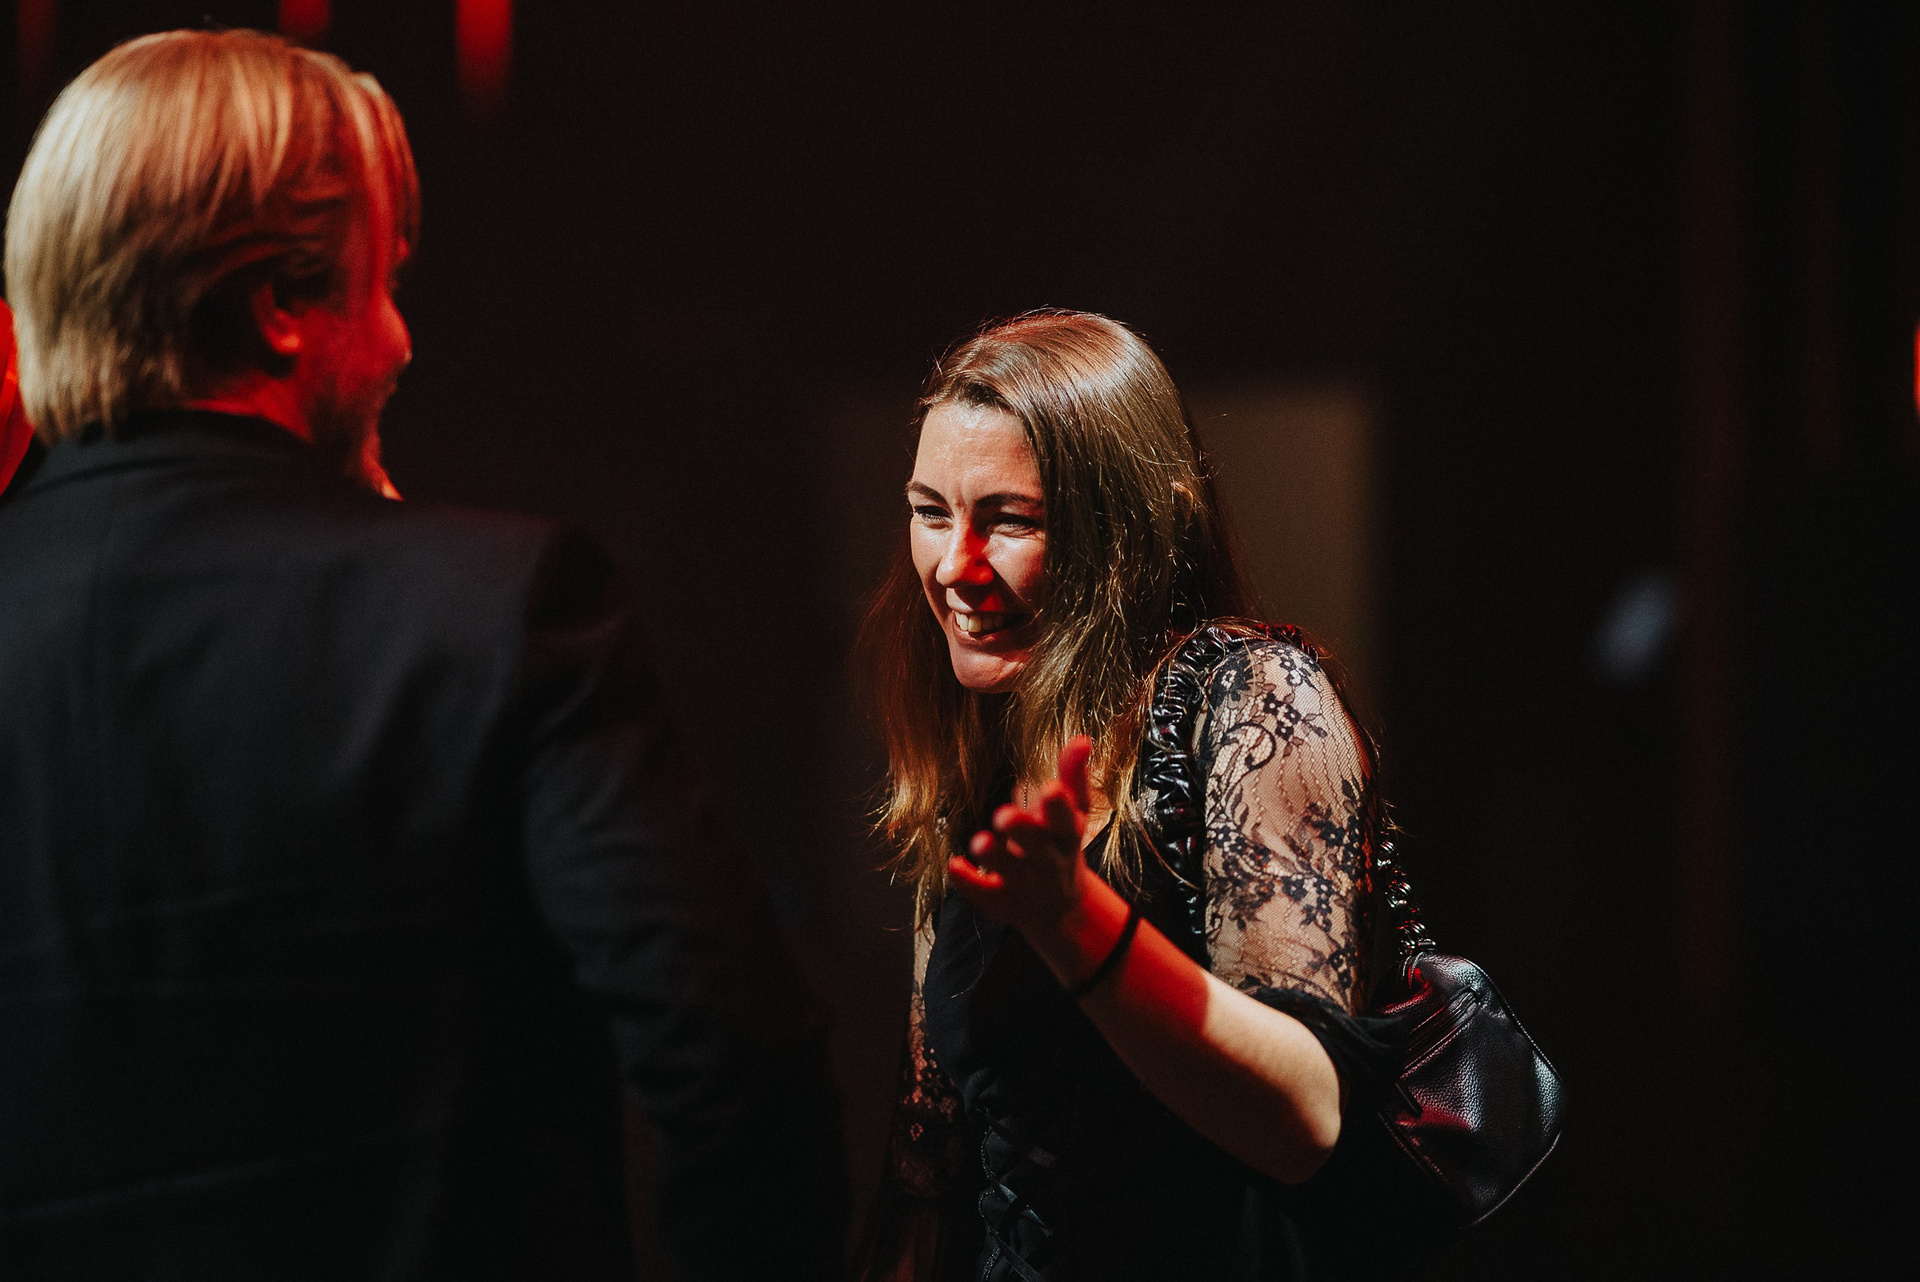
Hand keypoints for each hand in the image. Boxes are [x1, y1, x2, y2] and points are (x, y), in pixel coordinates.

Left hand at [948, 735, 1094, 938]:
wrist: (1060, 907)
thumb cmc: (1060, 845)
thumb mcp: (1073, 814)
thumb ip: (1072, 776)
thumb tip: (1082, 739)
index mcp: (1067, 836)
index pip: (1067, 822)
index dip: (1060, 807)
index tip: (1050, 788)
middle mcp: (1049, 862)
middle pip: (1039, 849)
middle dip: (1024, 832)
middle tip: (1004, 815)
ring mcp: (1025, 884)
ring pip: (1010, 872)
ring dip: (995, 857)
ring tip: (977, 841)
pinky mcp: (1001, 901)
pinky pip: (985, 895)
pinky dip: (969, 882)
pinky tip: (953, 865)